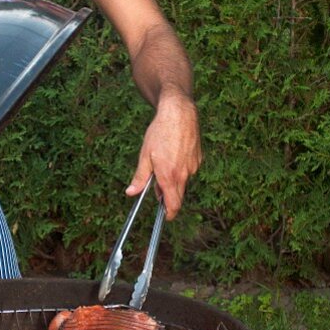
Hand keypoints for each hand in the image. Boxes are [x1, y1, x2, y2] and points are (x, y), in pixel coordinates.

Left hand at [126, 92, 201, 219]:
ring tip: (164, 160)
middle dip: (168, 195)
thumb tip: (131, 193)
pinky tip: (174, 153)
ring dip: (174, 179)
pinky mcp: (198, 159)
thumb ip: (140, 177)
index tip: (165, 216)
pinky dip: (181, 168)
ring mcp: (193, 166)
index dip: (170, 214)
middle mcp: (184, 174)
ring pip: (183, 181)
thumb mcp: (145, 155)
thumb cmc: (160, 132)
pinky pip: (189, 170)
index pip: (173, 205)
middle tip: (157, 184)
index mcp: (169, 175)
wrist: (179, 113)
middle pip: (178, 195)